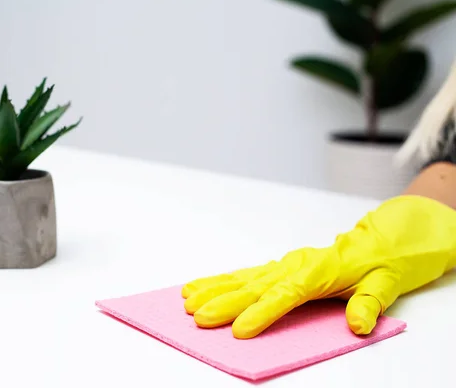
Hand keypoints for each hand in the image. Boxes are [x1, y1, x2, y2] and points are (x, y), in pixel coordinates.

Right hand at [182, 195, 455, 338]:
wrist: (376, 242)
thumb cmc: (377, 265)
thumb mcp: (384, 284)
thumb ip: (369, 303)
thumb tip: (358, 323)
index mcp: (318, 271)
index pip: (285, 294)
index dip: (262, 312)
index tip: (239, 329)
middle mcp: (294, 266)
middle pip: (254, 285)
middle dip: (224, 302)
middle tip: (199, 316)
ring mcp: (283, 265)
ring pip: (243, 277)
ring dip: (214, 289)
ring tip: (188, 300)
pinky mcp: (277, 267)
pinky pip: (245, 273)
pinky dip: (221, 280)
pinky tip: (200, 286)